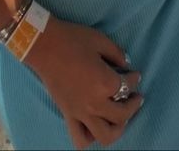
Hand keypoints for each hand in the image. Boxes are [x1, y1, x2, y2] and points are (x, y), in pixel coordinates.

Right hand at [25, 15, 143, 148]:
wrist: (44, 45)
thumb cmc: (72, 39)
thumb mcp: (100, 40)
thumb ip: (117, 54)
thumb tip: (126, 66)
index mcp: (105, 82)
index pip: (127, 86)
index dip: (134, 79)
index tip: (135, 74)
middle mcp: (95, 103)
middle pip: (122, 115)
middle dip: (133, 105)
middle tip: (135, 96)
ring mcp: (80, 112)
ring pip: (105, 136)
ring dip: (117, 129)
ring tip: (119, 118)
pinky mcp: (68, 115)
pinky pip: (80, 138)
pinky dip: (90, 138)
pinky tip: (95, 125)